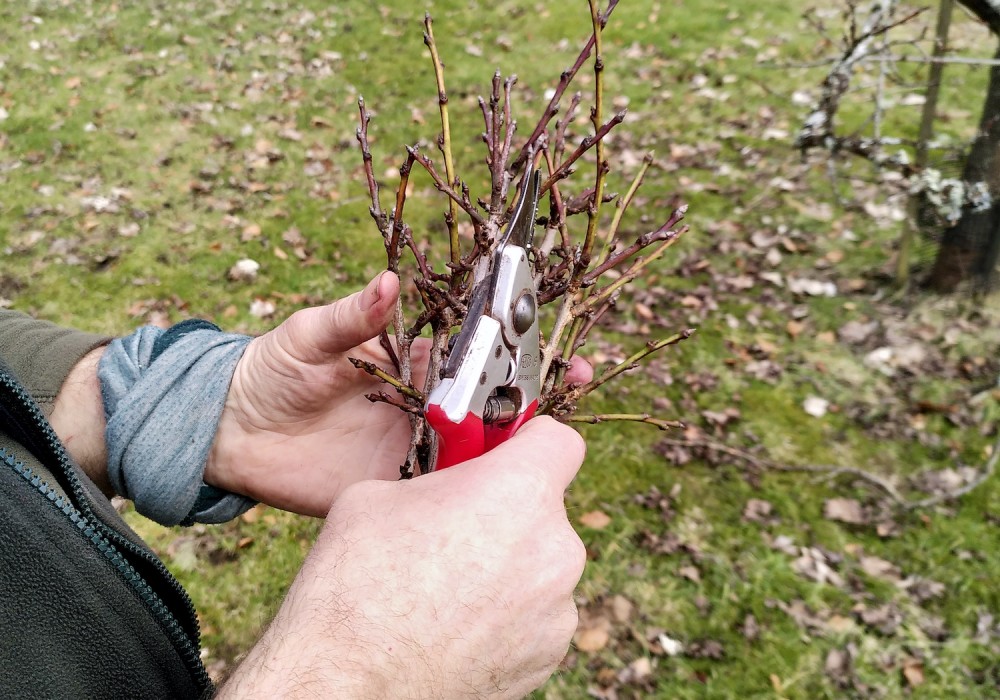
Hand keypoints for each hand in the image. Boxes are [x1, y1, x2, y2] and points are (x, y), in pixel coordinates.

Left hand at [206, 272, 591, 516]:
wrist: (231, 433)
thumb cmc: (272, 370)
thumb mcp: (311, 335)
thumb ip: (353, 317)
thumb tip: (391, 283)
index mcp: (412, 364)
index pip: (476, 354)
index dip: (515, 348)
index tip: (550, 341)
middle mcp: (425, 407)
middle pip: (490, 405)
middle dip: (534, 398)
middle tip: (573, 383)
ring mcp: (415, 451)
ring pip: (476, 453)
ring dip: (511, 449)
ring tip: (545, 442)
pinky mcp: (396, 491)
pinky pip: (441, 496)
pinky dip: (469, 495)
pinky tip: (497, 492)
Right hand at [219, 416, 586, 698]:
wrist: (348, 684)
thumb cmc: (356, 582)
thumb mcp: (382, 495)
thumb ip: (442, 479)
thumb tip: (453, 487)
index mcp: (519, 491)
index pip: (560, 441)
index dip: (530, 443)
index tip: (503, 453)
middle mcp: (555, 547)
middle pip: (544, 508)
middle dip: (505, 510)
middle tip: (453, 527)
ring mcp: (558, 608)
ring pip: (539, 564)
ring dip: (507, 566)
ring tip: (446, 589)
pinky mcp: (548, 655)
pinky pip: (535, 614)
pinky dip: (506, 615)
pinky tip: (455, 627)